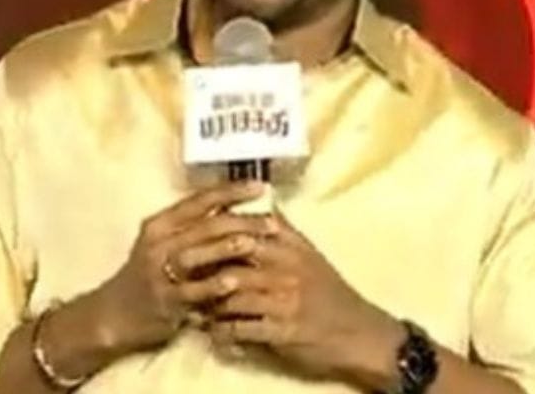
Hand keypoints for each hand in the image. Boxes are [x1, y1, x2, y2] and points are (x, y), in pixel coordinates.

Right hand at [96, 180, 277, 352]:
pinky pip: (191, 291)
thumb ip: (194, 227)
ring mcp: (159, 272)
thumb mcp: (163, 244)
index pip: (199, 201)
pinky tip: (233, 283)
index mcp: (160, 224)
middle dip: (242, 222)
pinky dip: (213, 286)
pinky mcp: (163, 301)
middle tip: (272, 222)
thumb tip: (235, 205)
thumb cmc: (147, 274)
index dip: (231, 192)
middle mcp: (158, 244)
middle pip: (204, 226)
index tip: (261, 187)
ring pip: (196, 255)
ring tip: (256, 243)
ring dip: (228, 248)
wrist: (114, 314)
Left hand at [202, 208, 403, 386]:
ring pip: (230, 292)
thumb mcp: (310, 255)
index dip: (213, 230)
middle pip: (232, 255)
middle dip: (201, 262)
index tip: (188, 236)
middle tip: (176, 270)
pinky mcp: (281, 329)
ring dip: (206, 301)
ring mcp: (284, 298)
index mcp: (291, 245)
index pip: (244, 227)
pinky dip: (221, 332)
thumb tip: (260, 200)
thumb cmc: (330, 292)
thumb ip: (284, 231)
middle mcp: (287, 267)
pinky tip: (214, 334)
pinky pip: (240, 327)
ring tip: (191, 306)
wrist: (358, 332)